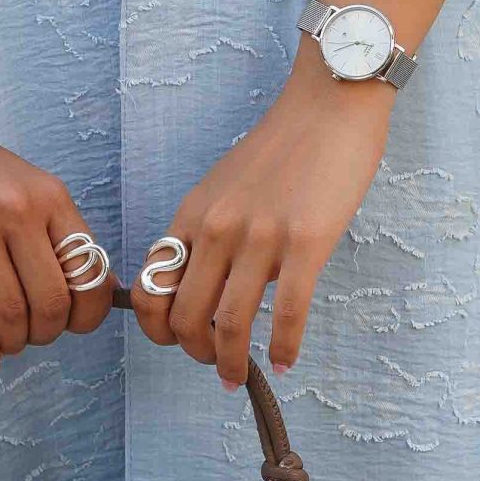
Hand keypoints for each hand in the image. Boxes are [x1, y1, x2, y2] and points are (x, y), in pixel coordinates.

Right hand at [0, 107, 114, 372]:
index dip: (89, 314)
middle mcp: (18, 211)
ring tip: (8, 341)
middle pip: (53, 301)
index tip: (75, 324)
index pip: (90, 272)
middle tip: (35, 335)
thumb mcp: (27, 189)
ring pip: (12, 314)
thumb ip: (59, 234)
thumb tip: (101, 288)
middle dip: (49, 333)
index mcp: (50, 197)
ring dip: (14, 342)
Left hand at [130, 47, 392, 388]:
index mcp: (192, 215)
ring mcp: (260, 237)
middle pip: (184, 317)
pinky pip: (285, 314)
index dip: (156, 329)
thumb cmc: (283, 147)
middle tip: (214, 364)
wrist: (329, 104)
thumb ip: (210, 232)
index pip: (150, 288)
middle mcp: (216, 228)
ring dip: (230, 363)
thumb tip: (209, 286)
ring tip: (239, 376)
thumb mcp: (225, 186)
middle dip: (194, 353)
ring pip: (229, 324)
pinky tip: (284, 362)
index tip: (178, 342)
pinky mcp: (306, 242)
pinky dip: (282, 349)